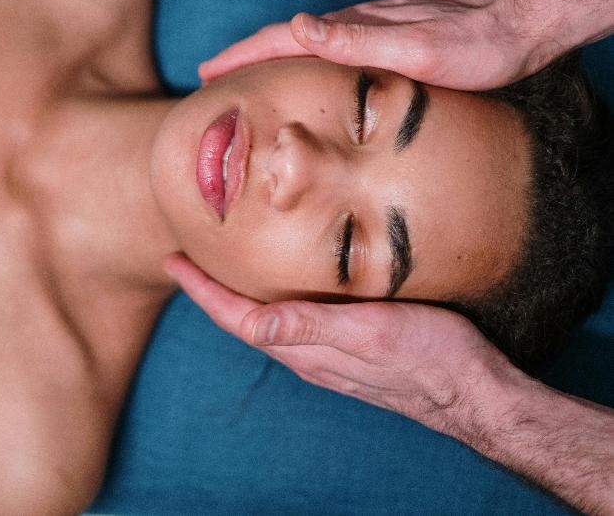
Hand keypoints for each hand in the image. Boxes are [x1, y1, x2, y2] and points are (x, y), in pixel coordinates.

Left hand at [163, 253, 513, 436]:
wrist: (476, 391)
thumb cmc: (430, 357)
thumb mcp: (372, 333)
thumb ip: (314, 327)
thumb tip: (253, 323)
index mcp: (305, 348)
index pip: (236, 318)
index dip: (201, 290)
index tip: (173, 261)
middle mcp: (308, 354)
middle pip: (243, 320)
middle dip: (210, 290)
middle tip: (187, 258)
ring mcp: (327, 354)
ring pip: (267, 321)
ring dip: (237, 295)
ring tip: (220, 267)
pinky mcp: (349, 347)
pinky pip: (294, 322)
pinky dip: (271, 298)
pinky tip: (281, 284)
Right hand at [198, 0, 555, 90]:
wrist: (522, 27)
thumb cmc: (474, 45)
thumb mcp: (416, 49)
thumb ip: (357, 39)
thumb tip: (297, 26)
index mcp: (354, 28)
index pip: (282, 38)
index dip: (241, 56)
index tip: (206, 72)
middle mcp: (357, 26)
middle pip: (286, 39)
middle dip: (245, 56)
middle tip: (211, 76)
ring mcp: (372, 30)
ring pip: (307, 44)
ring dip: (271, 59)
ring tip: (247, 77)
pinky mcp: (388, 40)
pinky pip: (331, 50)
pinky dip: (303, 61)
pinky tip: (308, 73)